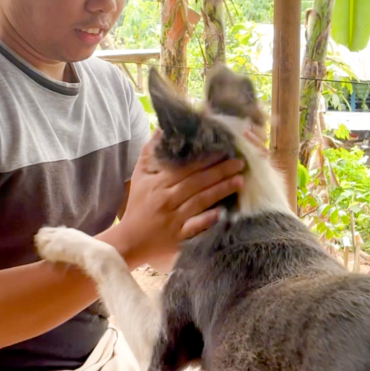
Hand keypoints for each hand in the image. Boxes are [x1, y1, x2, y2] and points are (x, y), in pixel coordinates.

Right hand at [110, 134, 243, 268]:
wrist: (129, 240)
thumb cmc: (137, 206)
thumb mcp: (139, 176)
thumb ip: (149, 153)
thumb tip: (161, 130)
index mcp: (158, 183)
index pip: (185, 168)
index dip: (205, 159)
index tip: (223, 150)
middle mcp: (166, 199)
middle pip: (196, 182)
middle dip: (220, 171)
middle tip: (240, 163)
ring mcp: (173, 219)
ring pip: (199, 201)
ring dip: (220, 190)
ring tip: (239, 181)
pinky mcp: (177, 237)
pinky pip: (194, 227)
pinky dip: (207, 220)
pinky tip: (223, 212)